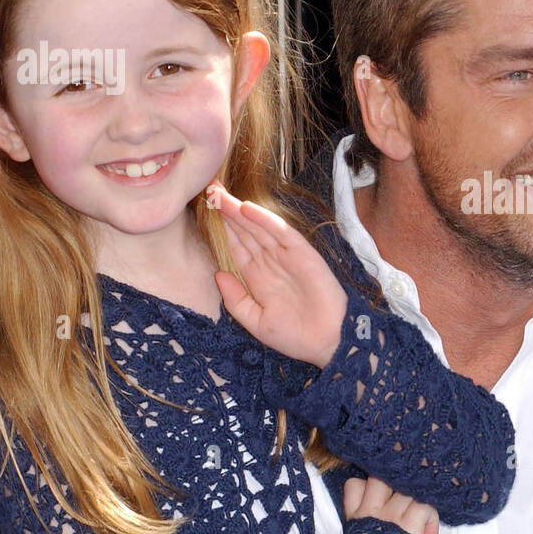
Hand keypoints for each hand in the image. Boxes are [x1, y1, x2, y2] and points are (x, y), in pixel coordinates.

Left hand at [208, 184, 348, 367]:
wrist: (327, 343)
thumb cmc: (294, 337)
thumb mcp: (255, 321)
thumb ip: (236, 299)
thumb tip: (218, 274)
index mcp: (258, 278)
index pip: (236, 247)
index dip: (222, 230)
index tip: (205, 212)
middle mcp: (271, 263)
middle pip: (245, 232)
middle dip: (227, 212)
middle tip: (209, 190)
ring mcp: (286, 256)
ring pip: (259, 228)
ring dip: (240, 211)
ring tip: (220, 194)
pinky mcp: (303, 254)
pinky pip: (282, 233)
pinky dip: (265, 220)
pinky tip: (247, 208)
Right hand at [344, 476, 440, 533]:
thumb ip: (368, 528)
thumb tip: (394, 519)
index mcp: (357, 519)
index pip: (354, 484)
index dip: (368, 486)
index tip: (381, 498)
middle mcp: (371, 513)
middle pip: (381, 477)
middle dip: (396, 485)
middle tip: (406, 502)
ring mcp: (389, 516)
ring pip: (406, 488)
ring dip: (417, 500)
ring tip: (421, 518)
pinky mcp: (408, 525)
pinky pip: (424, 505)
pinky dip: (431, 517)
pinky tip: (429, 533)